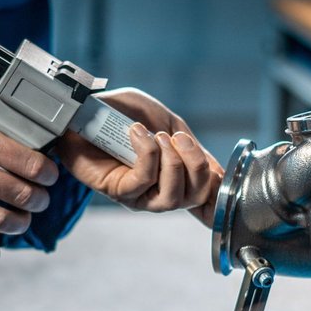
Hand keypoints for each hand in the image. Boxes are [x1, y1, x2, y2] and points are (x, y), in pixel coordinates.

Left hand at [55, 87, 223, 226]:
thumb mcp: (168, 122)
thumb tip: (218, 173)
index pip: (204, 202)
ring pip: (172, 196)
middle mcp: (160, 192)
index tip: (223, 181)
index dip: (219, 201)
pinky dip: (147, 153)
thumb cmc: (124, 114)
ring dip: (171, 161)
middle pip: (195, 197)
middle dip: (195, 164)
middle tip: (178, 138)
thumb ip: (193, 146)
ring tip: (157, 135)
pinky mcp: (117, 191)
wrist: (87, 108)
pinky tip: (138, 134)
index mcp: (176, 177)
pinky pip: (143, 180)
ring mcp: (139, 195)